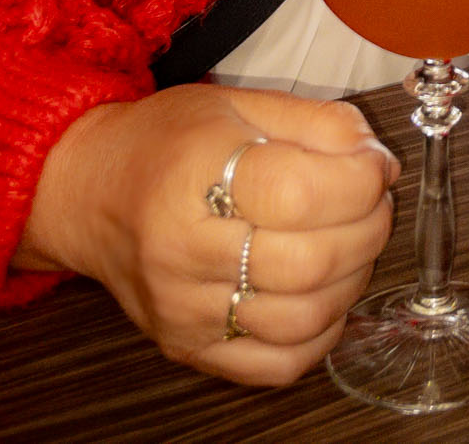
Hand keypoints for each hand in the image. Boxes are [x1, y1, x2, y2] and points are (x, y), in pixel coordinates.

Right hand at [17, 85, 399, 385]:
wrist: (88, 192)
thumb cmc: (165, 143)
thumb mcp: (241, 104)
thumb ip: (320, 124)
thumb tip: (380, 162)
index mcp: (194, 174)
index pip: (302, 194)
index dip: (360, 181)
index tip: (373, 166)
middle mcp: (181, 250)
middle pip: (310, 262)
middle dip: (368, 229)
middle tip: (372, 205)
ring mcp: (182, 309)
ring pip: (302, 319)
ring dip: (351, 280)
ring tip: (348, 244)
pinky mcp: (187, 347)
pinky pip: (278, 364)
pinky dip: (320, 334)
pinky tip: (321, 293)